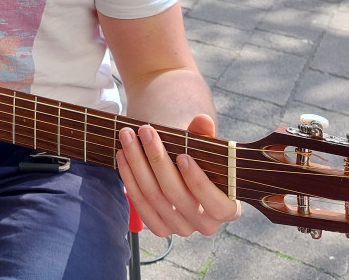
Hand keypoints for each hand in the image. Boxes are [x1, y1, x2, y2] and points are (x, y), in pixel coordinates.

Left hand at [115, 114, 241, 236]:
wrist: (186, 176)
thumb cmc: (201, 162)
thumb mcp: (206, 148)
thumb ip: (205, 135)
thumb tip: (203, 120)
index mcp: (227, 209)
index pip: (216, 204)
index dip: (198, 181)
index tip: (183, 156)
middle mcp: (205, 224)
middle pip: (175, 193)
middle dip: (157, 158)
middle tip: (145, 130)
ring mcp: (180, 228)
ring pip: (153, 195)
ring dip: (137, 162)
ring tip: (127, 136)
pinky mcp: (159, 227)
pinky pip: (140, 203)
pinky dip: (129, 177)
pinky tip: (122, 155)